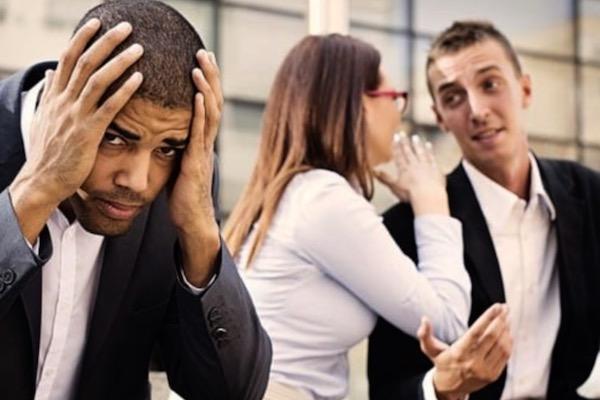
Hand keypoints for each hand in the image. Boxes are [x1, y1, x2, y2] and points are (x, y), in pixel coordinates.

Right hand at [9, 18, 143, 242]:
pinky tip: (140, 78)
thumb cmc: (49, 152)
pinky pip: (109, 107)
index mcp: (54, 96)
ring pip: (97, 80)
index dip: (82, 38)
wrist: (44, 181)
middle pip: (85, 62)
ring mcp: (75, 116)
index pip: (67, 58)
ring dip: (119, 61)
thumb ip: (50, 95)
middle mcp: (63, 101)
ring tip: (139, 47)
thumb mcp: (45, 118)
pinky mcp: (88, 133)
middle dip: (106, 41)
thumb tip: (51, 73)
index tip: (97, 21)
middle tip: (127, 26)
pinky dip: (124, 91)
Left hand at [169, 50, 222, 286]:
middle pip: (212, 103)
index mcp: (200, 143)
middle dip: (210, 77)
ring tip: (200, 66)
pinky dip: (200, 114)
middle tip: (204, 52)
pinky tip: (197, 96)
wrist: (192, 223)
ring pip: (209, 114)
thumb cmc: (184, 197)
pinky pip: (199, 134)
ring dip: (206, 88)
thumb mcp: (178, 167)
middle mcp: (205, 144)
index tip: (200, 61)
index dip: (206, 83)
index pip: (206, 106)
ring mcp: (203, 153)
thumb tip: (164, 134)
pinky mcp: (197, 163)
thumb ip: (176, 148)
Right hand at [374, 133, 447, 215]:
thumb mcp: (394, 187)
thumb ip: (384, 178)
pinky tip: (429, 145)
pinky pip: (432, 158)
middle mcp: (414, 165)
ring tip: (415, 137)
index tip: (395, 137)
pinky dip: (430, 151)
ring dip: (417, 144)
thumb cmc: (410, 193)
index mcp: (404, 169)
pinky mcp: (435, 169)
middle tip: (403, 133)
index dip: (396, 146)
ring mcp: (425, 166)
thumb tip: (374, 171)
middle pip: (408, 151)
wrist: (428, 196)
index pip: (399, 155)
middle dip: (405, 142)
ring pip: (420, 152)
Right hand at [418, 304, 511, 399]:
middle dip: (500, 320)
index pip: (477, 332)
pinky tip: (508, 333)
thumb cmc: (441, 363)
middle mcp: (473, 361)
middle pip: (492, 336)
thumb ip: (425, 334)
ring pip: (501, 346)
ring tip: (506, 318)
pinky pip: (504, 357)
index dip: (488, 318)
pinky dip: (508, 343)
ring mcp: (484, 370)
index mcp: (459, 352)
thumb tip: (424, 318)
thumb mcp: (430, 349)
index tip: (497, 306)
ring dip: (506, 330)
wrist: (449, 388)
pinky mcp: (492, 376)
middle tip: (505, 308)